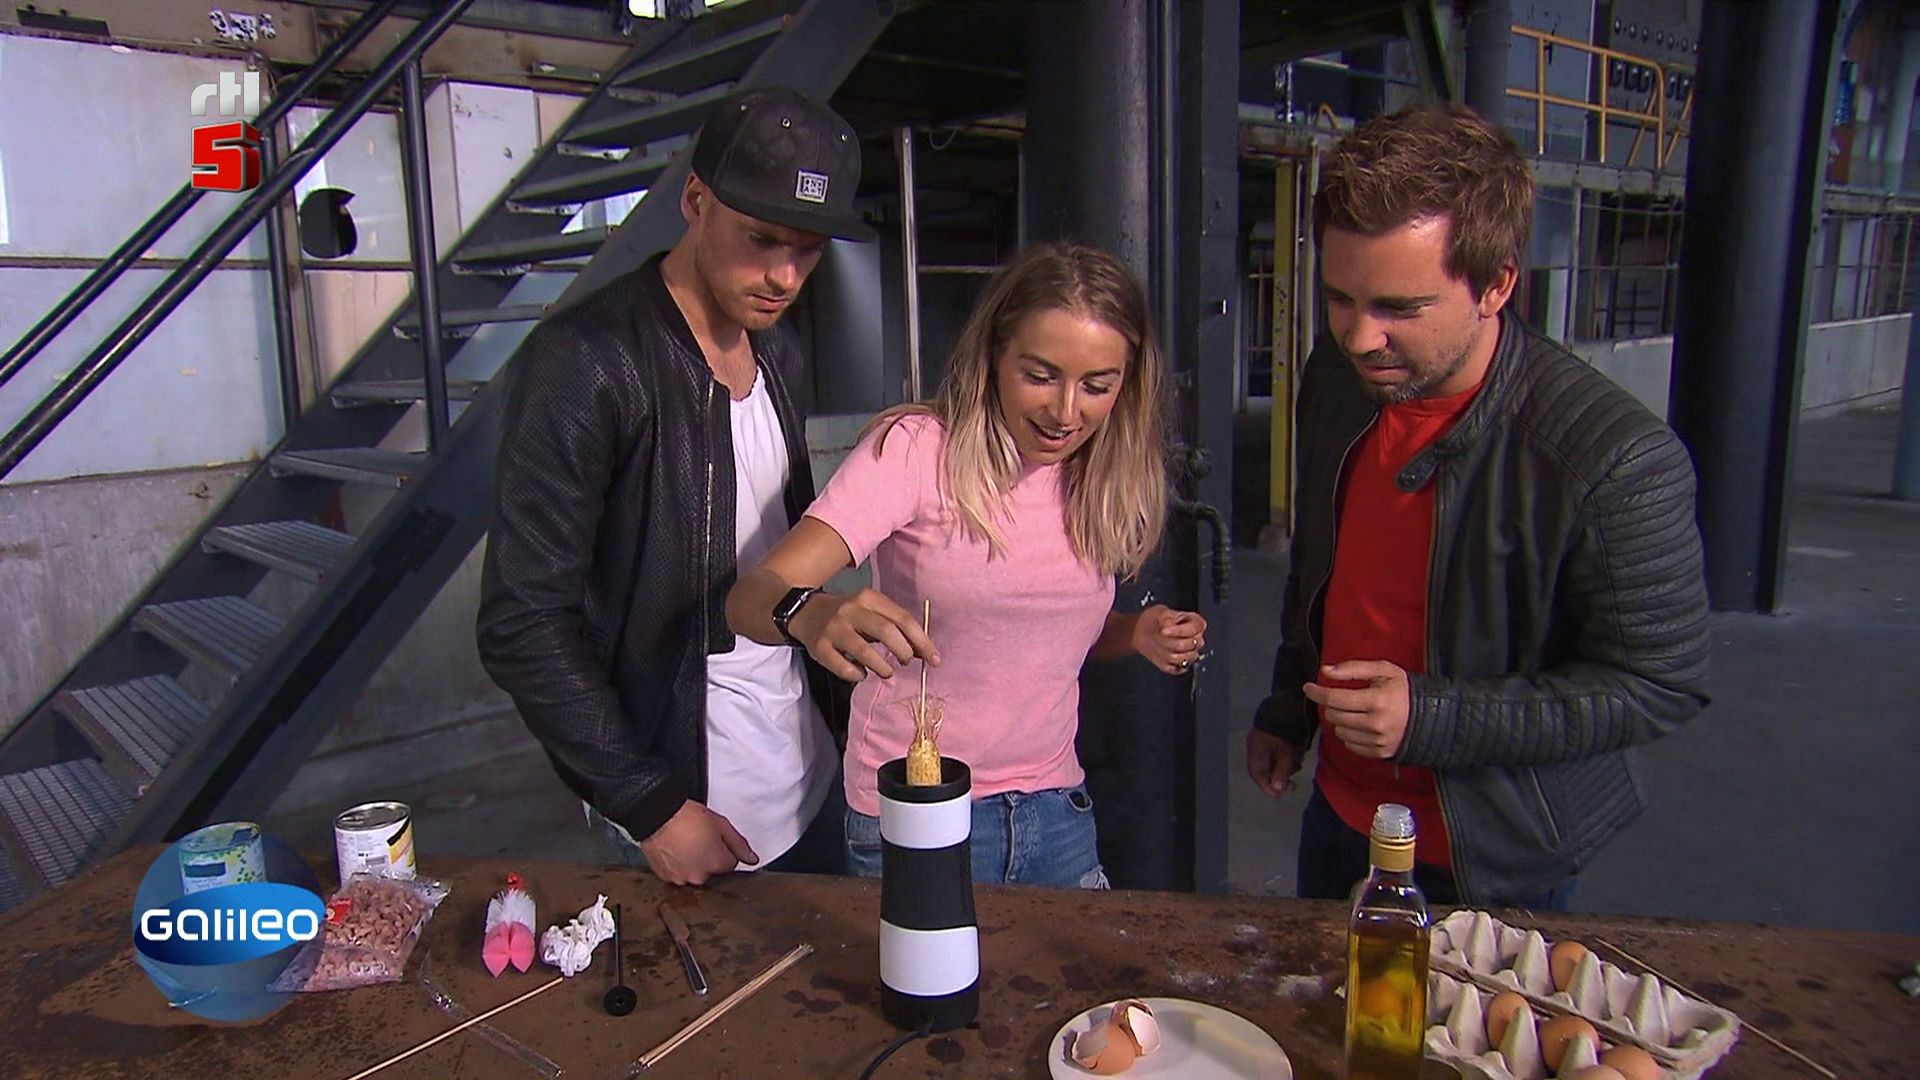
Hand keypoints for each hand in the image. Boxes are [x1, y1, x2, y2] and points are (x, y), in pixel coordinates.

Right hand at [639, 800, 758, 885]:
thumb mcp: (721, 825)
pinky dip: (677, 865)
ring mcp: (681, 878)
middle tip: (698, 839)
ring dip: (692, 863)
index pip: (730, 864)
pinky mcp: (666, 878)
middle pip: (712, 871)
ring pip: (694, 873)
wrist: (657, 814)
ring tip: (684, 844)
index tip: (715, 839)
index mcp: (716, 864)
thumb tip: (752, 859)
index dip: (724, 849)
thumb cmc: (685, 817)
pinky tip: (674, 850)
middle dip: (709, 858)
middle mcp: (699, 876)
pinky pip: (677, 874)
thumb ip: (739, 845)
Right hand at [788, 587, 939, 681]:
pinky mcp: (819, 647)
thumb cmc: (849, 617)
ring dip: (882, 667)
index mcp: (869, 598)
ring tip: (887, 672)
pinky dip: (858, 675)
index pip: (903, 619)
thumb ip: (896, 628)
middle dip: (904, 652)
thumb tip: (924, 652)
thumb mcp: (872, 612)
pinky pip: (844, 667)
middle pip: (886, 632)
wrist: (806, 612)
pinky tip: (861, 674)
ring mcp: (834, 629)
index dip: (922, 641)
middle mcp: (851, 610)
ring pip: (865, 652)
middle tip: (906, 662)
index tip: (934, 659)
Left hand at [1133, 605, 1206, 674]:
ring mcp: (1189, 654)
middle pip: (1191, 644)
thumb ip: (1168, 616)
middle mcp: (1196, 640)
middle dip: (1170, 641)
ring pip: (1183, 658)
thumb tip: (1172, 623)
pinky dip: (1164, 662)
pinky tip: (1159, 653)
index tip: (1164, 630)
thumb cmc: (1155, 620)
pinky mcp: (1180, 666)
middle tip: (1159, 635)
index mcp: (1196, 624)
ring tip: (1157, 643)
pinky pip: (1176, 669)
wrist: (1143, 631)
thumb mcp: (1160, 612)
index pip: (1195, 629)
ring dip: (1166, 651)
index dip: (1179, 630)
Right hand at [1246, 729, 1304, 797]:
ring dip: (1284, 768)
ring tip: (1296, 767)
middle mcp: (1257, 746)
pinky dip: (1286, 759)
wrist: (1291, 703)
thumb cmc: (1287, 729)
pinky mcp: (1275, 736)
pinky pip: (1277, 753)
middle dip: (1278, 778)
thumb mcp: (1286, 752)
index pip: (1256, 773)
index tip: (1277, 796)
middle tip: (1292, 786)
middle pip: (1265, 769)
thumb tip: (1277, 789)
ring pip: (1273, 761)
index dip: (1266, 786)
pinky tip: (1296, 757)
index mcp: (1256, 749)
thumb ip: (1281, 771)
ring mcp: (1265, 740)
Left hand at [1302, 660, 1411, 758]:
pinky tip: (1362, 725)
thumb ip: (1353, 668)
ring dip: (1340, 720)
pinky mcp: (1379, 753)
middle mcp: (1376, 723)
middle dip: (1331, 705)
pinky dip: (1350, 734)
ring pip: (1339, 732)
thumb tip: (1325, 671)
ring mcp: (1378, 741)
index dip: (1317, 692)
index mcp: (1376, 700)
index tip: (1308, 687)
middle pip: (1333, 715)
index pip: (1335, 698)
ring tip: (1356, 711)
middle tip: (1340, 698)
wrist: (1431, 715)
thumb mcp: (1383, 670)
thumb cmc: (1403, 689)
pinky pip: (1350, 745)